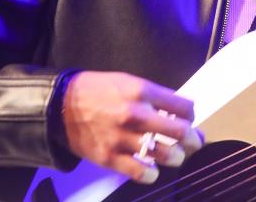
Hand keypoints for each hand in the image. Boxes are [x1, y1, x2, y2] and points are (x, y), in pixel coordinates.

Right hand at [63, 71, 202, 183]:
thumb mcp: (128, 81)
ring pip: (165, 155)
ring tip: (176, 156)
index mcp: (142, 91)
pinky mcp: (110, 158)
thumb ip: (152, 95)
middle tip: (195, 141)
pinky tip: (153, 170)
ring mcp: (123, 138)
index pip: (183, 106)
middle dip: (193, 139)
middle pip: (180, 131)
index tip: (190, 118)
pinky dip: (152, 174)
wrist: (60, 106)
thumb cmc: (97, 91)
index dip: (191, 114)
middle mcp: (136, 114)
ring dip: (177, 157)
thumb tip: (176, 110)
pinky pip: (141, 173)